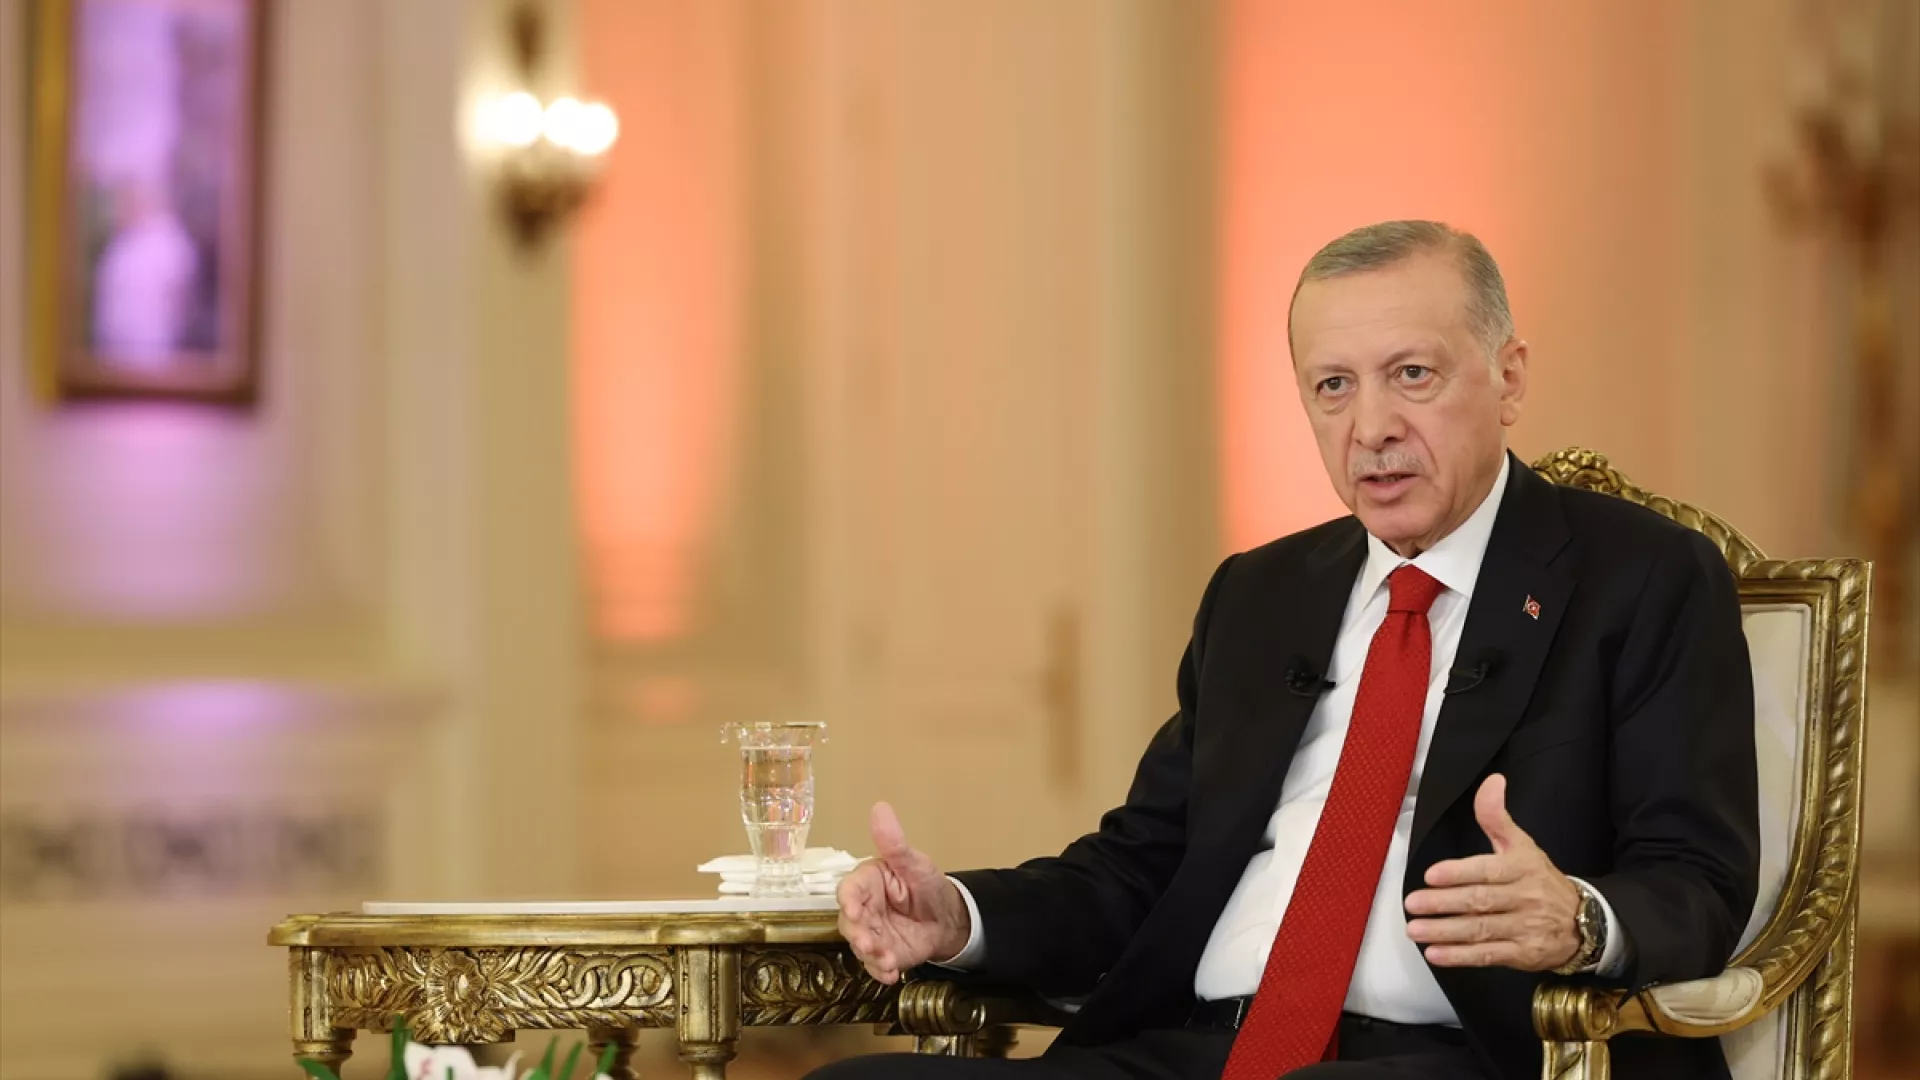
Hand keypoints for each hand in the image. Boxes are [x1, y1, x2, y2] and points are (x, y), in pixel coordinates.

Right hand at [837, 801, 971, 984]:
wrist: (947, 918)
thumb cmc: (927, 885)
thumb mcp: (915, 863)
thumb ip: (894, 843)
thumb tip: (880, 808)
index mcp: (868, 882)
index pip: (850, 889)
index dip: (849, 900)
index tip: (853, 909)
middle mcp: (864, 909)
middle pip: (850, 922)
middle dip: (858, 934)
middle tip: (869, 943)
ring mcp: (872, 933)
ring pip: (860, 946)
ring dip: (871, 956)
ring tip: (888, 962)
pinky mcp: (882, 954)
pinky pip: (875, 966)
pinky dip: (881, 972)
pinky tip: (891, 975)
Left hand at [1404, 773, 1581, 970]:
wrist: (1584, 922)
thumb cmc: (1540, 880)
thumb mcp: (1521, 845)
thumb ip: (1497, 816)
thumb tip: (1491, 782)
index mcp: (1522, 868)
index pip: (1487, 871)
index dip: (1458, 873)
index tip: (1431, 875)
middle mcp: (1524, 898)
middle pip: (1479, 901)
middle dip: (1443, 903)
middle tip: (1413, 904)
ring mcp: (1524, 928)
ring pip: (1480, 930)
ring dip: (1444, 931)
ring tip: (1415, 930)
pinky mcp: (1523, 954)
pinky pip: (1487, 955)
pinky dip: (1460, 956)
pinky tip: (1435, 953)